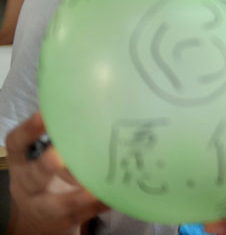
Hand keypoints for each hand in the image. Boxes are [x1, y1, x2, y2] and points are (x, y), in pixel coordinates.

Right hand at [6, 113, 106, 234]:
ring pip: (56, 204)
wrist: (39, 217)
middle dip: (45, 167)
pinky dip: (97, 207)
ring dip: (75, 197)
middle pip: (33, 176)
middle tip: (58, 156)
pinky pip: (81, 215)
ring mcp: (44, 206)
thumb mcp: (43, 152)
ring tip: (92, 189)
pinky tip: (112, 198)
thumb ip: (63, 133)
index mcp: (22, 160)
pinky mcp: (64, 221)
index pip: (18, 143)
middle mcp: (28, 183)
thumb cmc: (48, 171)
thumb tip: (96, 99)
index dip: (29, 131)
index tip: (43, 115)